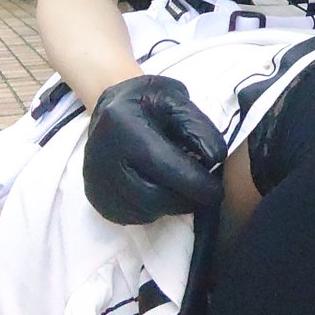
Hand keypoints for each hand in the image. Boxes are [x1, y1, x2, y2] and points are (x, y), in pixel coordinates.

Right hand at [83, 76, 227, 223]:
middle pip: (154, 196)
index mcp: (124, 126)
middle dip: (187, 199)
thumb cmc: (148, 100)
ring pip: (144, 211)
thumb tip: (215, 159)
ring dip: (172, 206)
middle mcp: (103, 157)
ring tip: (184, 188)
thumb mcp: (175, 98)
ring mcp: (96, 181)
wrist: (110, 107)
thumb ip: (197, 126)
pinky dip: (154, 210)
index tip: (218, 191)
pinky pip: (132, 217)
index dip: (197, 184)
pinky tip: (162, 191)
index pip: (165, 166)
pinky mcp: (97, 198)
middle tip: (206, 193)